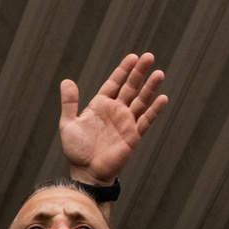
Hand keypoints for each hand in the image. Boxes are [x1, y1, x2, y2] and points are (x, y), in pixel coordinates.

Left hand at [59, 52, 166, 185]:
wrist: (86, 172)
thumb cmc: (76, 150)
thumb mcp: (69, 124)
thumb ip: (69, 103)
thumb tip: (66, 80)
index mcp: (100, 105)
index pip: (114, 83)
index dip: (123, 70)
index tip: (132, 57)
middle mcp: (115, 111)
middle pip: (130, 87)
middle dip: (139, 72)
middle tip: (149, 56)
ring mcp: (126, 122)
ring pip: (141, 101)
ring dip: (150, 88)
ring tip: (159, 73)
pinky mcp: (133, 135)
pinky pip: (146, 120)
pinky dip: (154, 110)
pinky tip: (162, 98)